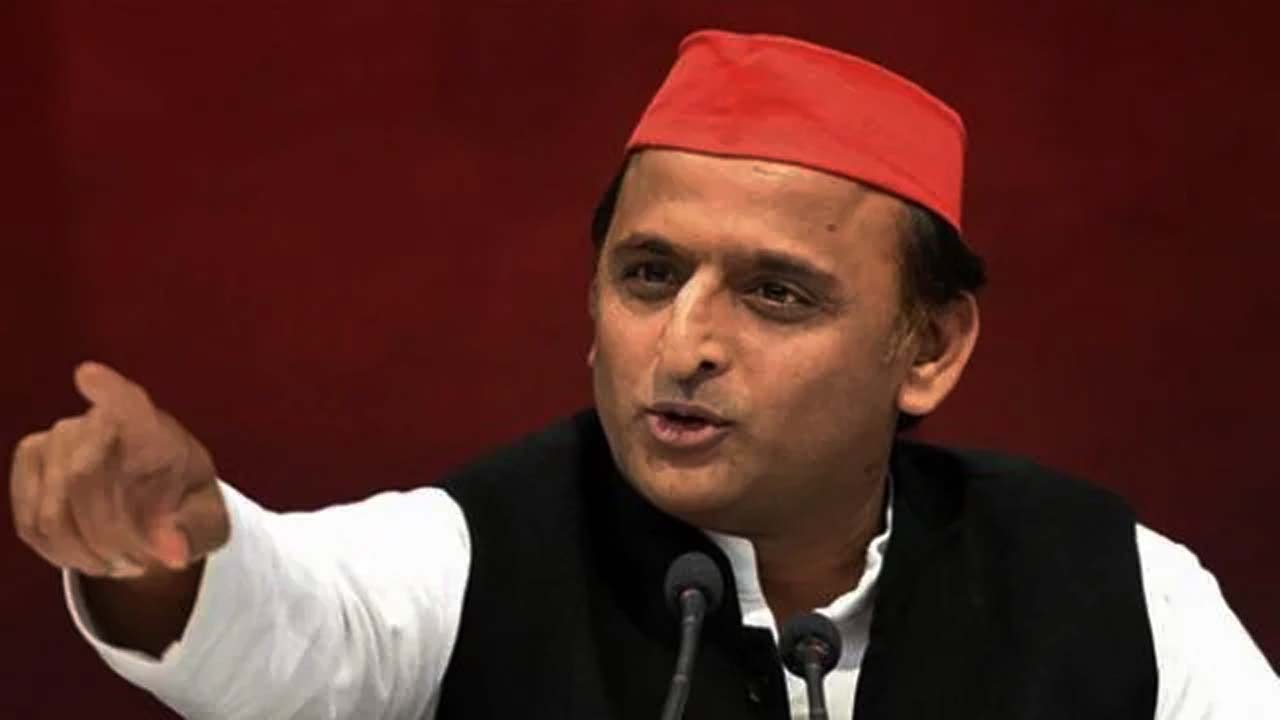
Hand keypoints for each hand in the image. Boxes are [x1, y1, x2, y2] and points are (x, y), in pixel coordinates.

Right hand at [10, 362, 228, 577]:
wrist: (152, 513)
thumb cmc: (185, 506)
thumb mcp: (208, 522)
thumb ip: (195, 532)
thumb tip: (172, 552)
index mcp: (150, 426)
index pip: (126, 402)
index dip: (106, 390)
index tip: (89, 375)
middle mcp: (94, 422)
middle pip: (81, 479)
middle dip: (110, 535)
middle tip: (141, 564)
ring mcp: (53, 441)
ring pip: (52, 512)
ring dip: (87, 552)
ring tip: (123, 564)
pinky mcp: (28, 468)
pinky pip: (32, 524)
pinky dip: (62, 554)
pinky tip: (93, 560)